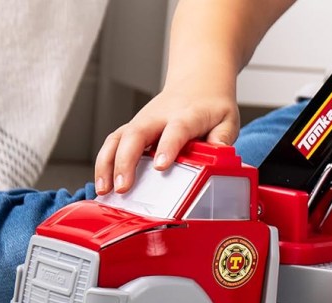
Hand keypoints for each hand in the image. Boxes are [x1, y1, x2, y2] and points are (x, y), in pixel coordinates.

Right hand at [94, 83, 238, 194]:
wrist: (198, 81)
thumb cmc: (211, 105)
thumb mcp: (227, 119)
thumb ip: (223, 138)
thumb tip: (220, 155)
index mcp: (187, 115)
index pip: (176, 129)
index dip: (167, 146)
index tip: (161, 165)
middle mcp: (159, 116)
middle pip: (137, 134)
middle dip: (126, 161)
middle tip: (124, 186)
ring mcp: (143, 121)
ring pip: (118, 138)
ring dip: (108, 164)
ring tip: (105, 190)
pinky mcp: (133, 127)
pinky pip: (114, 143)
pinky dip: (105, 162)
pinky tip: (104, 183)